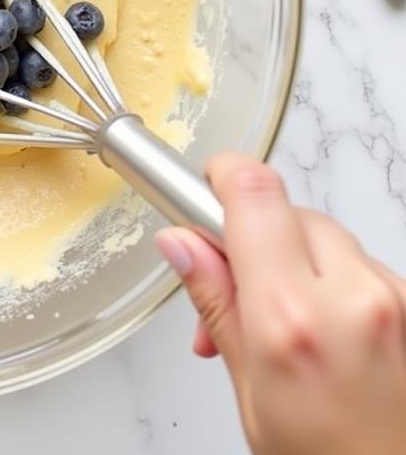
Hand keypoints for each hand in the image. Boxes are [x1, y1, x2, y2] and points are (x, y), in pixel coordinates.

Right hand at [157, 152, 405, 454]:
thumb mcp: (251, 392)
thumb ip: (217, 303)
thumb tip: (183, 244)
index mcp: (293, 316)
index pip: (253, 191)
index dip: (220, 175)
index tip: (201, 190)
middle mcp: (353, 295)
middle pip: (285, 210)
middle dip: (250, 236)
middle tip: (230, 287)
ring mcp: (395, 297)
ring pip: (322, 235)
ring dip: (292, 259)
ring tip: (277, 323)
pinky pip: (359, 263)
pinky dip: (331, 281)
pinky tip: (320, 331)